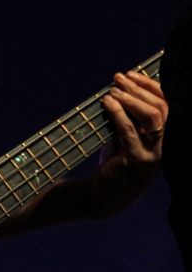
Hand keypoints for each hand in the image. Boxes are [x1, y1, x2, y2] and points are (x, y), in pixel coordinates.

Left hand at [96, 70, 167, 214]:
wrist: (105, 197)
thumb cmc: (116, 165)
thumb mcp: (128, 140)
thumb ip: (131, 120)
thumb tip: (121, 89)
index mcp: (165, 138)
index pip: (166, 104)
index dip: (150, 86)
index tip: (130, 74)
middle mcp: (164, 145)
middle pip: (161, 107)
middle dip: (138, 88)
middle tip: (118, 78)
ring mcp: (153, 153)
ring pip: (152, 116)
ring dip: (131, 98)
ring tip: (112, 91)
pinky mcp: (136, 160)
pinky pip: (130, 130)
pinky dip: (118, 112)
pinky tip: (107, 103)